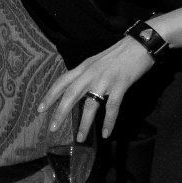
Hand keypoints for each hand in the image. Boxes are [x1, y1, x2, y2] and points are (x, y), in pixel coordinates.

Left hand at [39, 36, 155, 141]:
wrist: (141, 43)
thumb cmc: (121, 53)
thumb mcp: (98, 61)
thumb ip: (88, 73)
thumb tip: (80, 88)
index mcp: (85, 67)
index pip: (62, 81)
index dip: (50, 95)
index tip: (40, 109)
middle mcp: (91, 73)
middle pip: (70, 95)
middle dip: (60, 112)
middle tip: (52, 128)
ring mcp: (105, 80)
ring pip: (90, 105)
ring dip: (84, 124)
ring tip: (80, 138)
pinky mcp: (120, 85)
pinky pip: (112, 107)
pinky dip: (109, 122)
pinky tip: (106, 133)